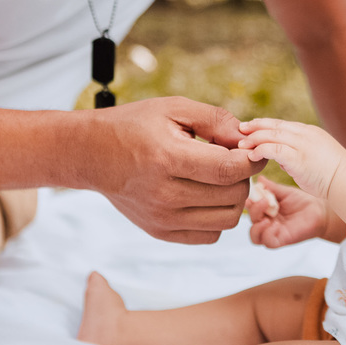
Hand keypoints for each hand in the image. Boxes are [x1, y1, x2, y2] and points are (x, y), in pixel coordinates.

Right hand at [77, 97, 265, 243]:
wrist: (91, 153)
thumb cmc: (135, 125)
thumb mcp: (174, 108)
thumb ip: (216, 121)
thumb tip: (248, 141)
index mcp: (168, 158)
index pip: (229, 169)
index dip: (252, 160)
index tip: (254, 150)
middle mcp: (164, 194)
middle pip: (233, 196)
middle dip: (243, 176)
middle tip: (232, 160)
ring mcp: (161, 218)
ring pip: (226, 220)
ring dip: (233, 199)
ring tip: (219, 178)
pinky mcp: (160, 232)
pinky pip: (209, 235)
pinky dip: (216, 217)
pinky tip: (205, 195)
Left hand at [238, 118, 345, 199]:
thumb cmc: (333, 176)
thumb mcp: (316, 157)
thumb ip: (298, 154)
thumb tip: (282, 159)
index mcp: (310, 132)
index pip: (282, 124)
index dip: (265, 124)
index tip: (251, 126)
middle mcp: (305, 134)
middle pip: (274, 125)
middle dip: (255, 126)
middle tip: (240, 129)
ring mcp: (302, 144)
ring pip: (271, 135)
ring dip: (254, 139)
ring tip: (241, 145)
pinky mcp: (298, 157)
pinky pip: (273, 149)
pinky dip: (260, 150)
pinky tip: (251, 156)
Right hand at [246, 177, 331, 247]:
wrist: (319, 210)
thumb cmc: (302, 201)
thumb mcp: (284, 192)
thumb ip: (271, 187)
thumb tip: (259, 179)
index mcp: (266, 210)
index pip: (250, 208)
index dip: (248, 202)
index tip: (253, 193)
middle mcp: (268, 222)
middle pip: (251, 221)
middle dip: (254, 211)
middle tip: (264, 201)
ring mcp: (274, 232)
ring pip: (255, 236)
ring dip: (257, 226)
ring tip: (267, 217)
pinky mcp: (282, 240)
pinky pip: (268, 242)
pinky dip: (267, 234)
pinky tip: (274, 224)